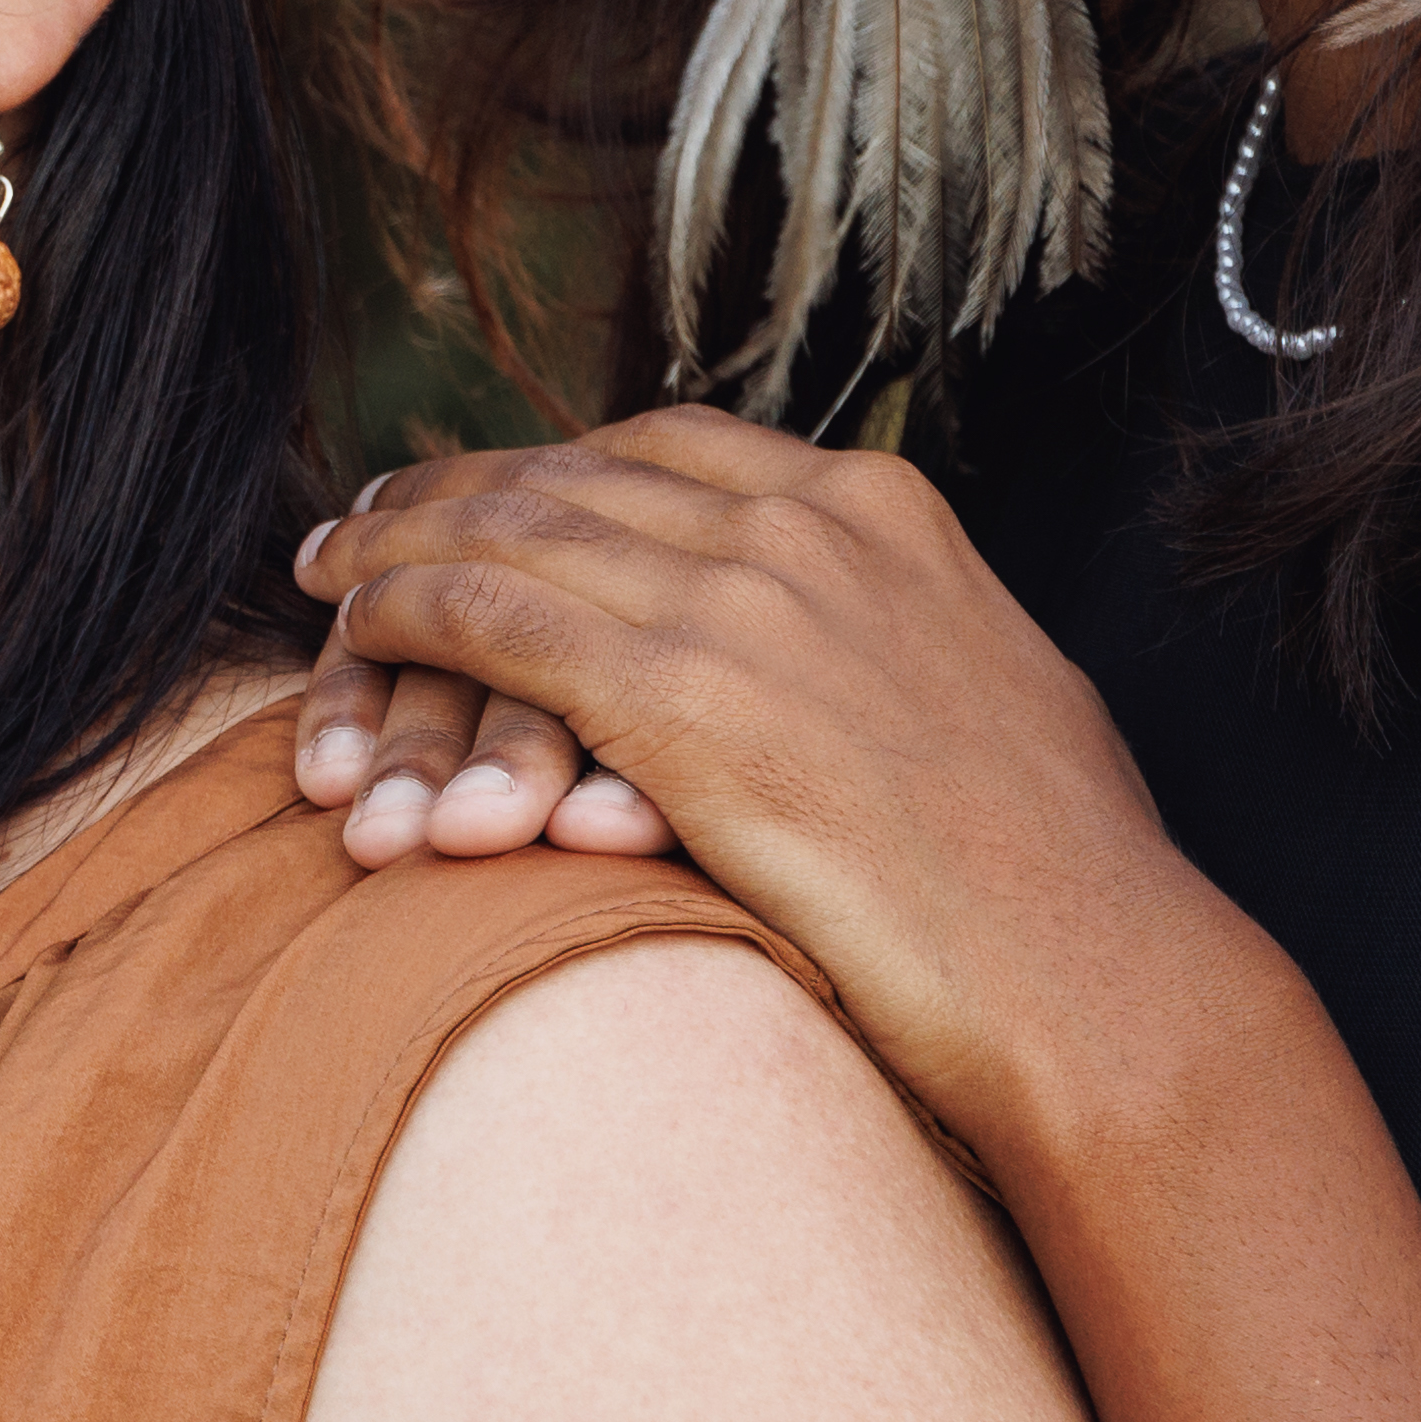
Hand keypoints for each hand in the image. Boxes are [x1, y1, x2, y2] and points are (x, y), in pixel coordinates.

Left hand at [283, 412, 1210, 1163]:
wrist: (1092, 974)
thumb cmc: (1057, 881)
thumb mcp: (987, 694)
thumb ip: (895, 637)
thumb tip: (859, 650)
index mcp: (882, 511)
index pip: (671, 448)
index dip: (557, 461)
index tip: (489, 483)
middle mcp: (804, 527)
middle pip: (574, 471)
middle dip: (454, 485)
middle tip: (369, 509)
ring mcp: (741, 601)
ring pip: (514, 526)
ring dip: (400, 537)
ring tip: (328, 560)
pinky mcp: (681, 694)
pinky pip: (494, 614)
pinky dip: (405, 609)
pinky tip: (353, 627)